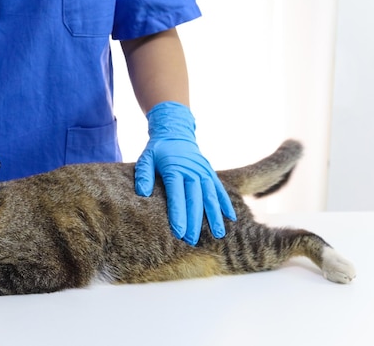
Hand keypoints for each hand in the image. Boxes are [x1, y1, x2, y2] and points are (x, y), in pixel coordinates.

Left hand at [135, 102, 235, 245]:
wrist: (175, 133)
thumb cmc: (157, 151)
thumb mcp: (146, 158)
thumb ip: (143, 174)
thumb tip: (142, 192)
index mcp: (175, 168)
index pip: (177, 194)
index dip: (178, 214)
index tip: (178, 232)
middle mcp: (192, 171)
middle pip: (195, 199)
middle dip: (194, 221)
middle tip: (192, 240)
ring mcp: (204, 172)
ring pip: (211, 196)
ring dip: (215, 216)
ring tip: (219, 234)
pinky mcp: (210, 173)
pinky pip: (220, 189)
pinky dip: (226, 203)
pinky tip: (231, 218)